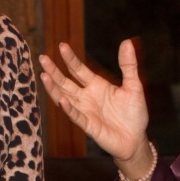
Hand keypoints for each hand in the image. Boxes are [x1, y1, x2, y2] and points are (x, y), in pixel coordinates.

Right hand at [38, 40, 149, 162]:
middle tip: (43, 58)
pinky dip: (69, 109)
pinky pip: (76, 116)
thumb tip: (127, 42)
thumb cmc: (134, 113)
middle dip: (54, 71)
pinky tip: (62, 100)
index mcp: (96, 85)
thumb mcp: (134, 86)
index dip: (70, 59)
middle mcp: (87, 97)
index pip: (78, 69)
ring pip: (65, 97)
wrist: (136, 139)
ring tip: (44, 76)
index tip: (62, 46)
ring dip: (54, 88)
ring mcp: (86, 111)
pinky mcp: (89, 126)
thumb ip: (128, 65)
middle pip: (66, 82)